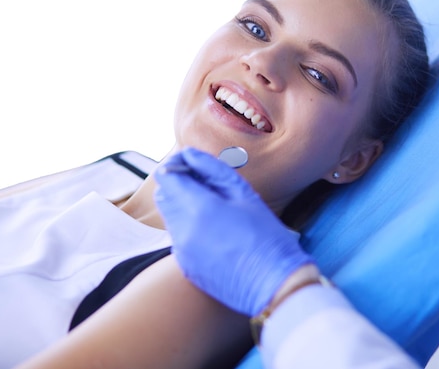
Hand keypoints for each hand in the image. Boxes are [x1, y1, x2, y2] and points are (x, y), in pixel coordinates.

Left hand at [154, 147, 313, 315]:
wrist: (275, 284)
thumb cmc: (266, 236)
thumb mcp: (245, 195)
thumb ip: (213, 170)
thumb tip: (190, 155)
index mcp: (199, 208)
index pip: (168, 176)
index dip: (177, 165)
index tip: (191, 164)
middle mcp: (183, 230)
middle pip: (164, 196)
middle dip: (178, 186)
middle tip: (205, 185)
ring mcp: (181, 251)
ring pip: (170, 217)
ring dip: (184, 207)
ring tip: (215, 211)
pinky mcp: (185, 266)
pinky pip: (179, 238)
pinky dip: (190, 229)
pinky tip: (217, 234)